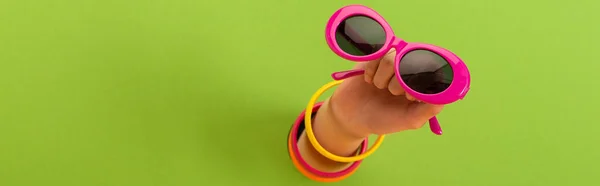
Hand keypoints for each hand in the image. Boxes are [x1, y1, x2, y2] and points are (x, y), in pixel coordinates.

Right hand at [328, 49, 444, 136]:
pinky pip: (375, 53)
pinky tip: (369, 80)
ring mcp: (392, 60)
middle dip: (399, 81)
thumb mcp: (409, 120)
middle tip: (392, 94)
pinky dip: (371, 70)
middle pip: (411, 60)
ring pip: (392, 56)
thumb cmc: (383, 119)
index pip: (431, 67)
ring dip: (383, 77)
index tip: (409, 96)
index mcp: (421, 81)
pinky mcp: (374, 55)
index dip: (419, 79)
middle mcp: (408, 67)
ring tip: (380, 88)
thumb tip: (445, 95)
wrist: (351, 117)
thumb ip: (429, 109)